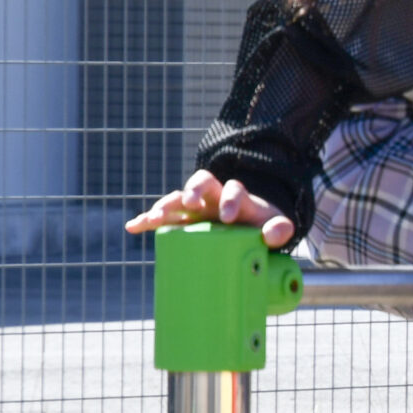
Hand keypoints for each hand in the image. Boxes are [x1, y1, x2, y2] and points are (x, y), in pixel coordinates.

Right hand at [123, 169, 295, 249]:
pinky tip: (132, 227)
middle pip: (200, 182)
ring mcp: (195, 206)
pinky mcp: (181, 219)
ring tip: (155, 219)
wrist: (247, 228)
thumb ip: (279, 228)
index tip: (228, 218)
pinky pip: (161, 215)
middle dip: (193, 191)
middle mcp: (213, 196)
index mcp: (236, 195)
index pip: (232, 189)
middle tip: (191, 204)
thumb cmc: (260, 226)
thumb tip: (279, 231)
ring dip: (165, 206)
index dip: (229, 199)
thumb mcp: (274, 227)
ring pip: (177, 197)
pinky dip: (146, 219)